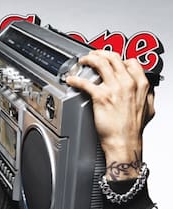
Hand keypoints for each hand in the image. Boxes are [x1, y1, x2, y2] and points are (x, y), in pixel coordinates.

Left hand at [66, 50, 154, 178]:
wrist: (124, 143)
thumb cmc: (133, 130)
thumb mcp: (149, 109)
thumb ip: (148, 95)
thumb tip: (148, 91)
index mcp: (140, 83)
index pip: (130, 61)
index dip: (119, 58)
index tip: (111, 60)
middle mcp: (127, 83)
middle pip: (113, 58)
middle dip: (101, 53)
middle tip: (93, 55)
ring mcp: (113, 89)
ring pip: (100, 64)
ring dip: (89, 59)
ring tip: (83, 61)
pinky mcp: (100, 97)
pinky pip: (85, 83)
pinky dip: (76, 79)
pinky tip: (72, 80)